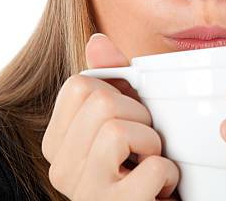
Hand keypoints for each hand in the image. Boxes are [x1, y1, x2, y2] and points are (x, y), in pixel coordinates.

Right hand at [42, 33, 180, 199]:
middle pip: (101, 102)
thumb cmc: (140, 168)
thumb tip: (97, 40)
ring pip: (118, 129)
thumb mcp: (126, 119)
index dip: (119, 94)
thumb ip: (110, 81)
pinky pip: (152, 168)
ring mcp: (84, 191)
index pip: (80, 85)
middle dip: (139, 117)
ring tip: (148, 164)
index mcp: (57, 142)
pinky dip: (168, 175)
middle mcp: (60, 167)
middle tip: (143, 146)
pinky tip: (159, 189)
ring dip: (152, 144)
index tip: (128, 120)